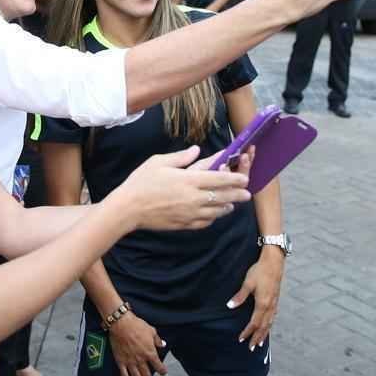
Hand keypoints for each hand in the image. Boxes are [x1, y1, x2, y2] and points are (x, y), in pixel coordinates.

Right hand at [107, 311, 167, 375]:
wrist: (121, 323)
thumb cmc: (137, 325)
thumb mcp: (151, 330)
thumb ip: (157, 340)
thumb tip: (163, 344)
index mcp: (150, 353)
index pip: (159, 368)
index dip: (162, 371)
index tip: (163, 372)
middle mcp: (141, 360)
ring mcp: (130, 362)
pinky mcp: (121, 361)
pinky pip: (124, 375)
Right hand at [121, 148, 250, 231]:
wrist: (128, 209)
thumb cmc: (141, 182)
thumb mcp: (158, 162)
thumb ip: (181, 157)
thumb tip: (196, 150)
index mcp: (189, 180)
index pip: (220, 179)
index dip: (235, 179)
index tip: (244, 178)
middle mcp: (194, 198)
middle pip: (224, 197)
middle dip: (238, 195)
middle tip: (247, 193)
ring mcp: (190, 213)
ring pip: (217, 212)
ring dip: (227, 207)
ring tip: (232, 204)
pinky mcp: (184, 224)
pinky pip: (205, 222)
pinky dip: (213, 218)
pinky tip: (213, 214)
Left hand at [227, 251, 284, 351]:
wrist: (274, 263)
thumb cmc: (259, 271)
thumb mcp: (248, 283)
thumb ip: (239, 296)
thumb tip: (230, 306)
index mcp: (262, 304)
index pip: (254, 323)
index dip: (247, 332)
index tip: (241, 339)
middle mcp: (270, 307)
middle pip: (263, 327)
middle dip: (257, 337)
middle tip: (252, 348)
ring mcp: (274, 304)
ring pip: (270, 323)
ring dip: (264, 334)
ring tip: (260, 343)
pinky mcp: (276, 300)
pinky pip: (273, 317)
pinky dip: (269, 325)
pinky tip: (267, 327)